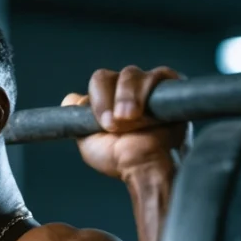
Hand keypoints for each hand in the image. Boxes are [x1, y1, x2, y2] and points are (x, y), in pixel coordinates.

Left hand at [62, 66, 191, 179]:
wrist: (144, 167)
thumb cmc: (120, 160)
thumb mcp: (88, 141)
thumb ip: (77, 119)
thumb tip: (71, 98)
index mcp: (108, 99)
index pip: (97, 82)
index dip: (97, 99)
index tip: (104, 124)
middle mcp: (126, 90)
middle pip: (107, 75)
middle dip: (108, 100)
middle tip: (115, 125)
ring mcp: (147, 87)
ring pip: (130, 74)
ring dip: (127, 97)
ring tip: (131, 120)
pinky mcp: (170, 86)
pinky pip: (157, 75)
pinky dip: (145, 92)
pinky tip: (146, 114)